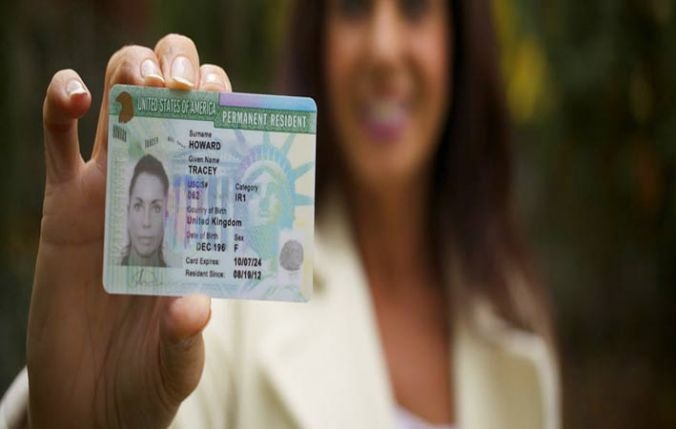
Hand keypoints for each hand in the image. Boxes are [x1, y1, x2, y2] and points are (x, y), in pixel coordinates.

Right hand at [27, 34, 231, 427]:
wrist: (94, 398)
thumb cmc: (151, 374)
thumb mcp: (179, 360)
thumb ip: (185, 335)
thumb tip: (189, 307)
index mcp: (203, 217)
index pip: (224, 142)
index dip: (230, 111)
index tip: (231, 110)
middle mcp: (163, 192)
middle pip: (176, 102)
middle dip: (184, 74)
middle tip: (186, 90)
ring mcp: (111, 193)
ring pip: (121, 102)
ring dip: (134, 72)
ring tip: (145, 83)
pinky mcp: (63, 204)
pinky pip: (56, 139)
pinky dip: (60, 101)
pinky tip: (75, 95)